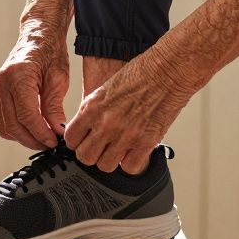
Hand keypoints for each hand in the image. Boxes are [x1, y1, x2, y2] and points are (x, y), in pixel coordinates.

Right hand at [0, 33, 69, 149]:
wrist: (38, 34)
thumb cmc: (51, 51)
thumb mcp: (59, 79)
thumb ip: (55, 107)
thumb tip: (57, 132)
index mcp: (18, 76)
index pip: (26, 116)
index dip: (41, 134)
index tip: (55, 143)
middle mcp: (2, 82)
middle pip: (13, 125)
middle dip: (33, 140)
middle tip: (51, 145)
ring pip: (6, 126)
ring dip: (24, 137)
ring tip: (44, 138)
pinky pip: (4, 119)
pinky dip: (17, 129)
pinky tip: (34, 129)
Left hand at [64, 50, 194, 173]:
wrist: (168, 71)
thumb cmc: (141, 73)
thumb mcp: (106, 88)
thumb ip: (94, 110)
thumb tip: (87, 128)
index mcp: (92, 107)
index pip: (71, 139)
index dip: (77, 142)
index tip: (83, 140)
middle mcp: (106, 123)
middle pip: (85, 157)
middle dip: (91, 153)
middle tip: (100, 147)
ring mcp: (126, 134)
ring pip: (105, 166)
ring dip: (111, 159)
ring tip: (118, 149)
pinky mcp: (146, 142)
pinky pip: (130, 167)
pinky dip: (131, 162)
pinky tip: (133, 151)